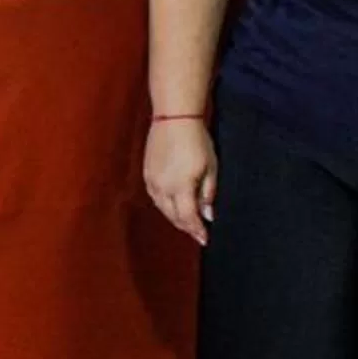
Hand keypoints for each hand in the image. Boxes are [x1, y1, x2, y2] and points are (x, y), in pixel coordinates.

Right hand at [143, 121, 216, 246]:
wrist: (174, 119)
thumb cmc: (196, 140)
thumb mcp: (210, 167)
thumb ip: (208, 193)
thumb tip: (208, 213)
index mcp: (181, 187)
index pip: (188, 218)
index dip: (196, 230)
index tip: (205, 239)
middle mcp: (163, 187)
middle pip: (173, 216)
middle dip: (186, 226)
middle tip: (197, 233)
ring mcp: (152, 180)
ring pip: (162, 208)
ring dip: (174, 217)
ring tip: (186, 221)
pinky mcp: (147, 173)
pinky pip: (155, 197)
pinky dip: (164, 205)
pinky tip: (172, 205)